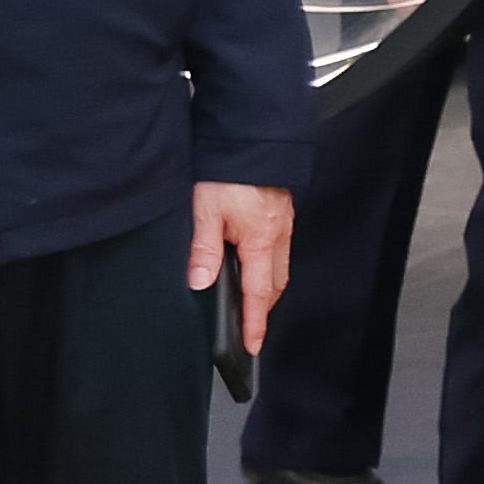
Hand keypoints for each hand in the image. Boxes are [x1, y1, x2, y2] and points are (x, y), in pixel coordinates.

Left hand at [189, 179, 290, 352]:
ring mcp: (284, 222)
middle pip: (276, 284)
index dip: (255, 322)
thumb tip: (200, 283)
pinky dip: (271, 264)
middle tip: (251, 325)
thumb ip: (204, 250)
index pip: (258, 293)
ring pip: (281, 267)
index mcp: (260, 240)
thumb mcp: (206, 211)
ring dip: (268, 286)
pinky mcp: (283, 210)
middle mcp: (278, 234)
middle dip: (264, 308)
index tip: (253, 345)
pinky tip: (257, 260)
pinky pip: (281, 248)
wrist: (252, 138)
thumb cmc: (229, 171)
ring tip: (252, 298)